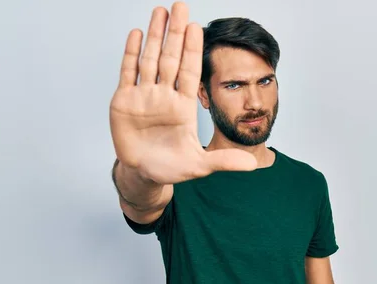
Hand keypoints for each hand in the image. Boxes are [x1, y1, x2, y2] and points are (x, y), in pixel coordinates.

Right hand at [109, 2, 256, 184]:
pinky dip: (131, 54)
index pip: (189, 72)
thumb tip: (252, 165)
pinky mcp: (124, 101)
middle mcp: (165, 96)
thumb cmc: (171, 169)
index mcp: (183, 106)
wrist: (143, 175)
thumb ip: (224, 161)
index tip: (197, 27)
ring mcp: (144, 96)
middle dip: (175, 33)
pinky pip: (128, 73)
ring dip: (154, 36)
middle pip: (170, 58)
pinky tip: (136, 34)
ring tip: (159, 11)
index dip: (192, 50)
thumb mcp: (199, 166)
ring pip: (150, 59)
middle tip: (180, 6)